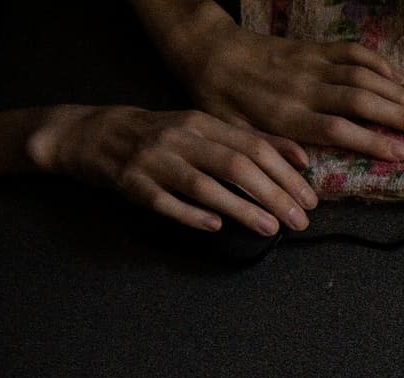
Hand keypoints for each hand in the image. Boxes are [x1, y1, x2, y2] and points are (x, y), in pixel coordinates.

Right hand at [29, 105, 318, 234]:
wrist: (93, 134)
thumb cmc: (160, 135)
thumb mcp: (202, 128)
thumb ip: (248, 140)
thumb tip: (300, 158)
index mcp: (202, 123)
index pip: (254, 147)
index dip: (286, 174)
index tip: (310, 198)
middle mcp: (181, 138)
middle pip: (236, 166)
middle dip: (273, 195)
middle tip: (300, 220)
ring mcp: (155, 161)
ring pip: (205, 185)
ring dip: (241, 208)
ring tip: (271, 228)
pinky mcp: (133, 185)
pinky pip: (166, 202)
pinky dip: (192, 215)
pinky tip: (216, 227)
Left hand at [150, 5, 403, 160]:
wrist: (210, 53)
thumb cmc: (223, 102)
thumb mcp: (238, 135)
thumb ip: (273, 152)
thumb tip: (305, 171)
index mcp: (288, 115)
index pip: (339, 129)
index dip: (373, 142)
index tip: (403, 154)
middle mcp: (306, 88)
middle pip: (363, 101)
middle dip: (402, 115)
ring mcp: (313, 64)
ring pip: (364, 75)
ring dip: (399, 92)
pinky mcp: (314, 48)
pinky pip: (352, 52)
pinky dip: (379, 64)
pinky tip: (397, 78)